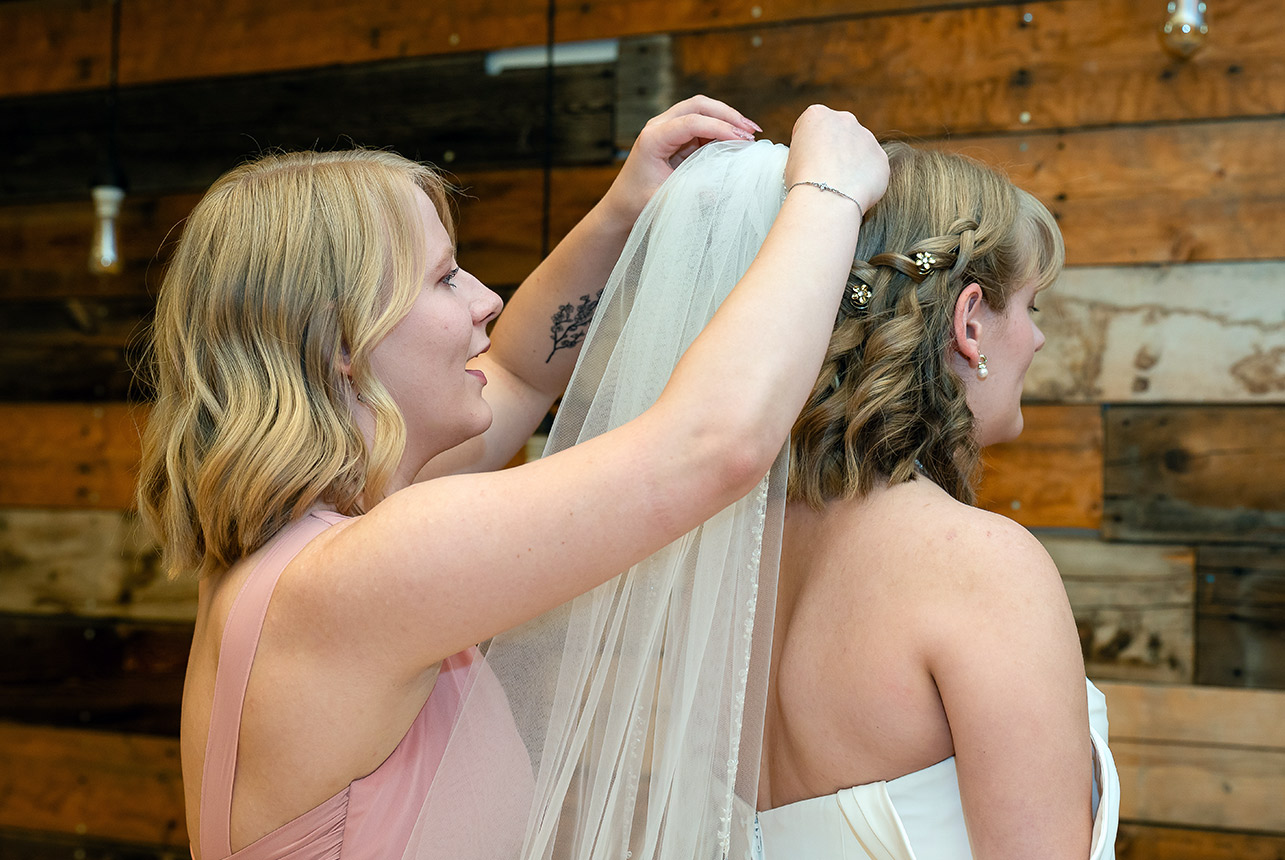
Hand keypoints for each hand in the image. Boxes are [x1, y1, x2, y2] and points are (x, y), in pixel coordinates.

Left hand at [599, 95, 761, 229]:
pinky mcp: (675, 135)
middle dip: (728, 115)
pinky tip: (737, 140)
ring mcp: (667, 127)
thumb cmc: (638, 203)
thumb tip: (726, 182)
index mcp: (653, 138)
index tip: (742, 141)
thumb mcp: (666, 199)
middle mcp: (659, 126)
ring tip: (750, 134)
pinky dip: (721, 129)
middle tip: (752, 131)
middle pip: (698, 105)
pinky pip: (702, 124)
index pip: (691, 122)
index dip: (720, 128)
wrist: (621, 206)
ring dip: (727, 119)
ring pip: (702, 110)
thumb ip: (694, 190)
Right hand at [784, 105, 888, 216]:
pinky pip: (872, 169)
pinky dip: (865, 180)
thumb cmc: (803, 182)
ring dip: (852, 164)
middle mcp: (845, 119)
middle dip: (835, 150)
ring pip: (859, 150)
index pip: (813, 127)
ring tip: (839, 187)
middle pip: (840, 134)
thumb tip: (817, 162)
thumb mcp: (791, 158)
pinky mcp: (881, 158)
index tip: (806, 162)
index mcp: (817, 115)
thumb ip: (807, 150)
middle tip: (825, 174)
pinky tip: (852, 192)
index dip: (808, 147)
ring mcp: (867, 137)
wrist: (825, 200)